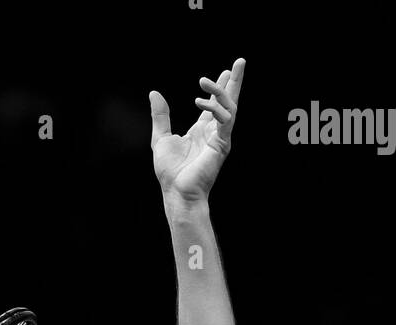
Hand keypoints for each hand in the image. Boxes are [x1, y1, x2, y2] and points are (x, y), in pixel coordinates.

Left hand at [150, 57, 245, 206]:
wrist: (177, 192)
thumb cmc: (170, 172)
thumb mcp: (161, 138)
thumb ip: (160, 116)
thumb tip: (154, 93)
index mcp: (201, 131)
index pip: (215, 104)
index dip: (219, 87)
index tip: (225, 71)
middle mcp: (213, 133)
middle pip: (229, 101)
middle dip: (235, 81)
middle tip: (240, 61)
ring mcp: (220, 138)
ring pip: (230, 107)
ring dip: (221, 90)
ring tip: (204, 80)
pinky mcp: (222, 144)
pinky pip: (225, 119)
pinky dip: (215, 107)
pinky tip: (200, 101)